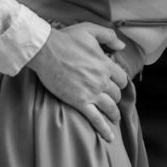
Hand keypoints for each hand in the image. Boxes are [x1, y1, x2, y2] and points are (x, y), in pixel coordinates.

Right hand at [26, 23, 129, 141]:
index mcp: (105, 64)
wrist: (45, 50)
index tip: (114, 84)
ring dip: (113, 114)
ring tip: (113, 118)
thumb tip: (121, 47)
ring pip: (110, 108)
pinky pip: (96, 119)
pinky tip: (109, 137)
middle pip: (116, 94)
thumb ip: (108, 36)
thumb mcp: (90, 29)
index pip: (121, 78)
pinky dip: (104, 129)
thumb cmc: (66, 38)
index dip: (118, 81)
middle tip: (111, 100)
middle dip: (115, 97)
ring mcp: (91, 92)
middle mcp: (102, 80)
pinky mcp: (79, 102)